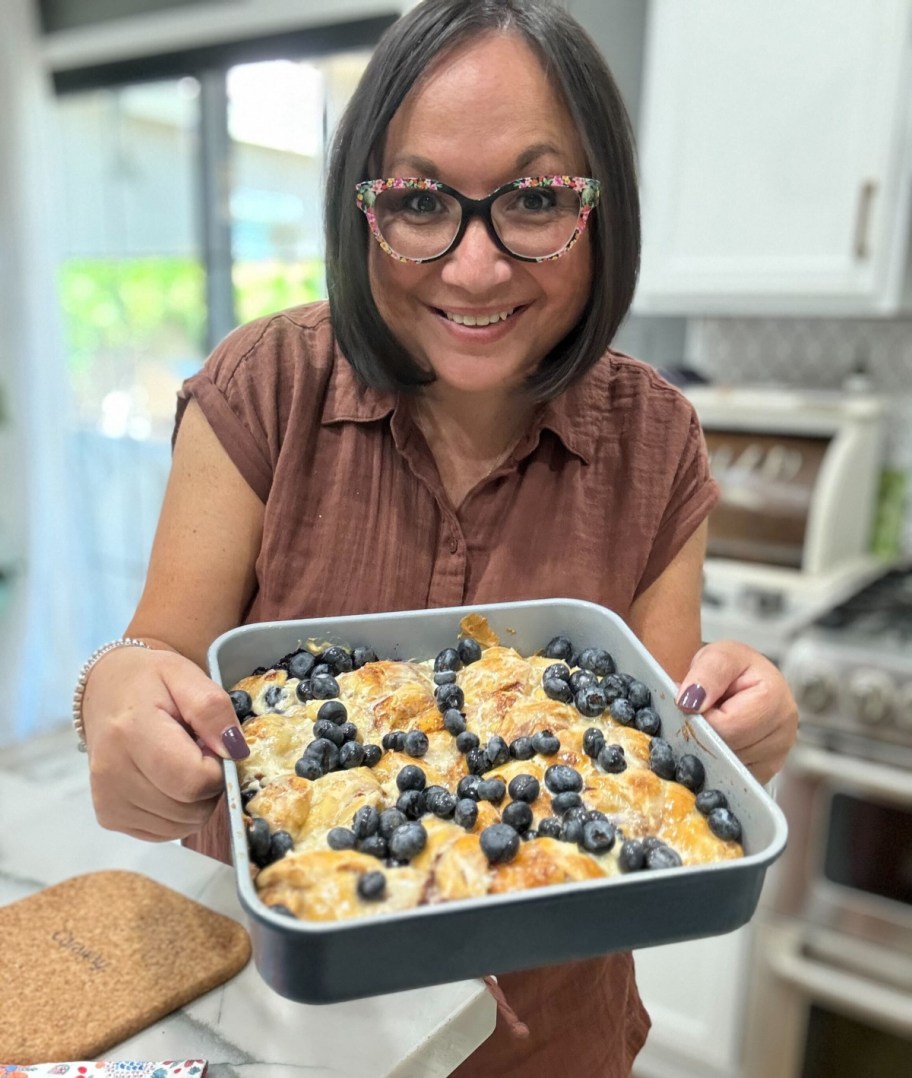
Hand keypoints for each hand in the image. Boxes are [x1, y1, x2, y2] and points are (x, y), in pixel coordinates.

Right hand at [82, 645, 249, 840]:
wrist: (105, 690)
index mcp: (132, 732)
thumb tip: (236, 752)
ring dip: (194, 801)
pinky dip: (177, 813)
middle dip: (208, 786)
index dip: (217, 768)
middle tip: (197, 753)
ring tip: (180, 763)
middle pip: (189, 809)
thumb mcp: (186, 676)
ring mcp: (107, 800)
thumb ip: (213, 710)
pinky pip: (163, 832)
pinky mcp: (109, 816)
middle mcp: (113, 772)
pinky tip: (167, 781)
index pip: (193, 780)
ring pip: (180, 827)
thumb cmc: (149, 681)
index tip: (211, 745)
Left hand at [675, 639, 797, 783]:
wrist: (741, 680)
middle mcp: (785, 731)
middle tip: (701, 716)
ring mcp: (778, 755)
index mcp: (774, 699)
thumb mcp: (716, 657)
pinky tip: (720, 741)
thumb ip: (705, 675)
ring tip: (715, 725)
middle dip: (706, 736)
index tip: (694, 706)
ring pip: (730, 769)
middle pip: (729, 751)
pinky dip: (720, 764)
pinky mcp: (767, 771)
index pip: (726, 727)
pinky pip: (734, 779)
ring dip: (712, 750)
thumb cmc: (732, 668)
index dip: (703, 719)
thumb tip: (690, 702)